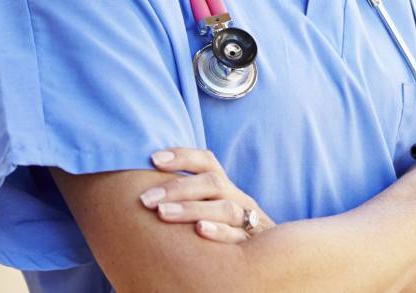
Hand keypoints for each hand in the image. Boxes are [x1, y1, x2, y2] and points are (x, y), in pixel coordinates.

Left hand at [139, 147, 274, 243]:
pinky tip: (199, 230)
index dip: (183, 156)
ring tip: (163, 213)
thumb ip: (191, 199)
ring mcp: (249, 221)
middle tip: (146, 199)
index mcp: (226, 189)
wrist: (269, 259)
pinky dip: (219, 231)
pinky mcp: (252, 244)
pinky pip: (238, 236)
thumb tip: (148, 190)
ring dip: (192, 208)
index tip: (153, 158)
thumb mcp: (214, 211)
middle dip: (177, 188)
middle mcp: (239, 199)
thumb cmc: (227, 234)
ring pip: (225, 208)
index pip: (207, 162)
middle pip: (213, 183)